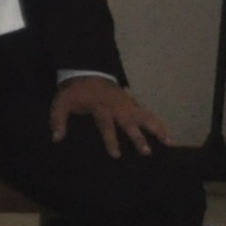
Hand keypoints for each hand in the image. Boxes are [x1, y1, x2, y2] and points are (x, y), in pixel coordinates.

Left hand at [49, 75, 172, 158]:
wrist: (87, 71)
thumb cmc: (74, 92)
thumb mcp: (61, 103)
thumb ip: (58, 120)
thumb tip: (56, 139)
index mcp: (100, 107)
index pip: (106, 124)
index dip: (111, 139)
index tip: (116, 154)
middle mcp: (116, 106)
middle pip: (129, 122)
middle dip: (137, 137)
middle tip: (146, 152)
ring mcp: (127, 103)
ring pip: (145, 116)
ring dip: (157, 129)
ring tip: (169, 142)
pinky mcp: (133, 102)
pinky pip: (148, 113)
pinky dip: (158, 123)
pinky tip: (168, 135)